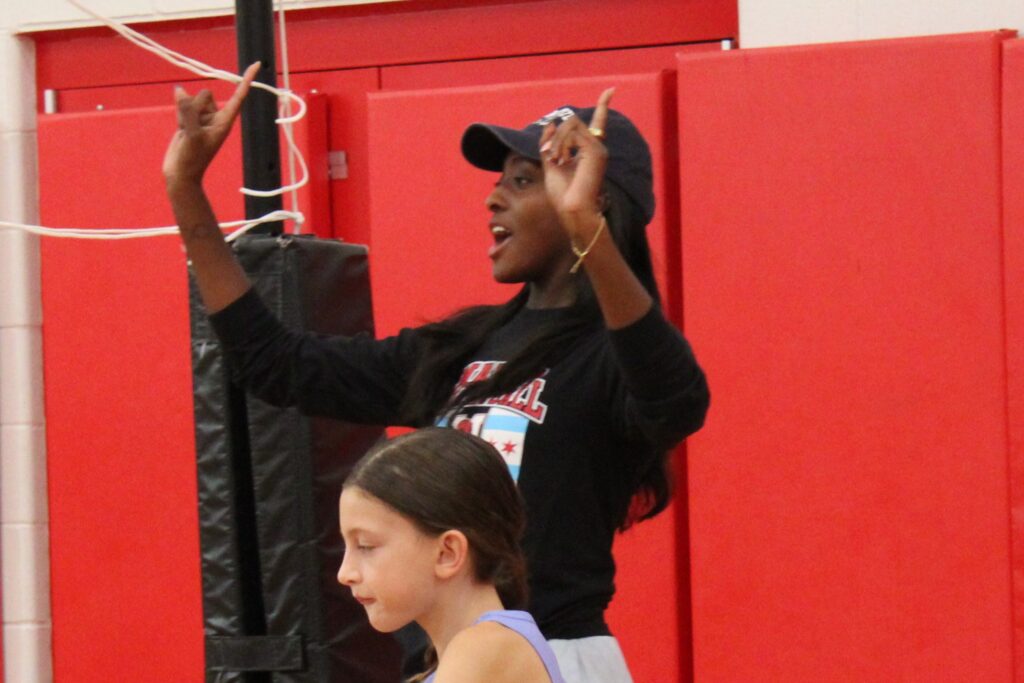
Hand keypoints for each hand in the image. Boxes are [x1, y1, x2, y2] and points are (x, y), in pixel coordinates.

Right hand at [162, 62, 259, 187]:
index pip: (239, 97)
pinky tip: (180, 129)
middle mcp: (216, 118)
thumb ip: (187, 112)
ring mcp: (203, 118)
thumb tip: (180, 91)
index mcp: (225, 122)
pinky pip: (183, 105)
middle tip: (193, 128)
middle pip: (206, 94)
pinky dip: (178, 114)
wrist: (180, 174)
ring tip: (186, 131)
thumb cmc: (191, 159)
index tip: (257, 64)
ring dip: (185, 111)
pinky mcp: (190, 119)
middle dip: (195, 105)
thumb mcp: (191, 135)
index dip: (246, 79)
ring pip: (192, 98)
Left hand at [539, 87, 613, 238]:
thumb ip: (549, 144)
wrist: (573, 211)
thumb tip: (550, 123)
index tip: (611, 90)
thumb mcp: (550, 164)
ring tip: (554, 160)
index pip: (598, 123)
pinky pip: (572, 132)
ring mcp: (597, 148)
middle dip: (555, 136)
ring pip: (571, 124)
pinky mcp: (595, 150)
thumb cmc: (563, 195)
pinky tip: (560, 160)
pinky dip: (560, 143)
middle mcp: (596, 147)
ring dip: (556, 140)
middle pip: (572, 122)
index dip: (603, 105)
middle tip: (548, 156)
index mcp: (588, 151)